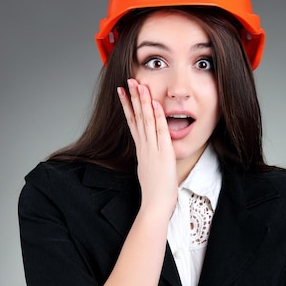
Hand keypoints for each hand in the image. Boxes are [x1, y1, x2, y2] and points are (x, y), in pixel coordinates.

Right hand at [118, 79, 177, 215]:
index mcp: (141, 151)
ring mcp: (152, 150)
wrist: (155, 205)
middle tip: (129, 80)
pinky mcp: (163, 154)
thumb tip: (148, 156)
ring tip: (139, 85)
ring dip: (143, 102)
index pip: (133, 123)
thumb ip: (148, 160)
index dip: (128, 106)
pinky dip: (158, 117)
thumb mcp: (149, 172)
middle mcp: (144, 147)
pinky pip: (160, 132)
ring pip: (146, 121)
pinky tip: (155, 104)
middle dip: (133, 98)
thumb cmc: (155, 193)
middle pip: (137, 118)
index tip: (123, 92)